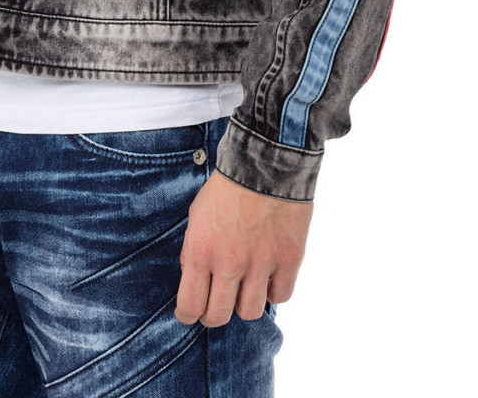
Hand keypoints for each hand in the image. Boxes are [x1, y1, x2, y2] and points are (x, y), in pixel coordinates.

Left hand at [175, 168, 312, 324]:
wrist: (266, 161)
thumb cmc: (228, 185)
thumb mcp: (197, 213)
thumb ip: (193, 249)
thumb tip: (194, 276)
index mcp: (202, 251)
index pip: (190, 305)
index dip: (188, 315)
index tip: (190, 313)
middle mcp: (230, 264)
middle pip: (218, 316)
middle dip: (213, 314)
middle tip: (216, 304)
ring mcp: (261, 264)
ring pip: (250, 312)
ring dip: (245, 303)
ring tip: (245, 287)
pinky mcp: (289, 260)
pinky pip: (280, 296)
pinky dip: (274, 290)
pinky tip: (269, 275)